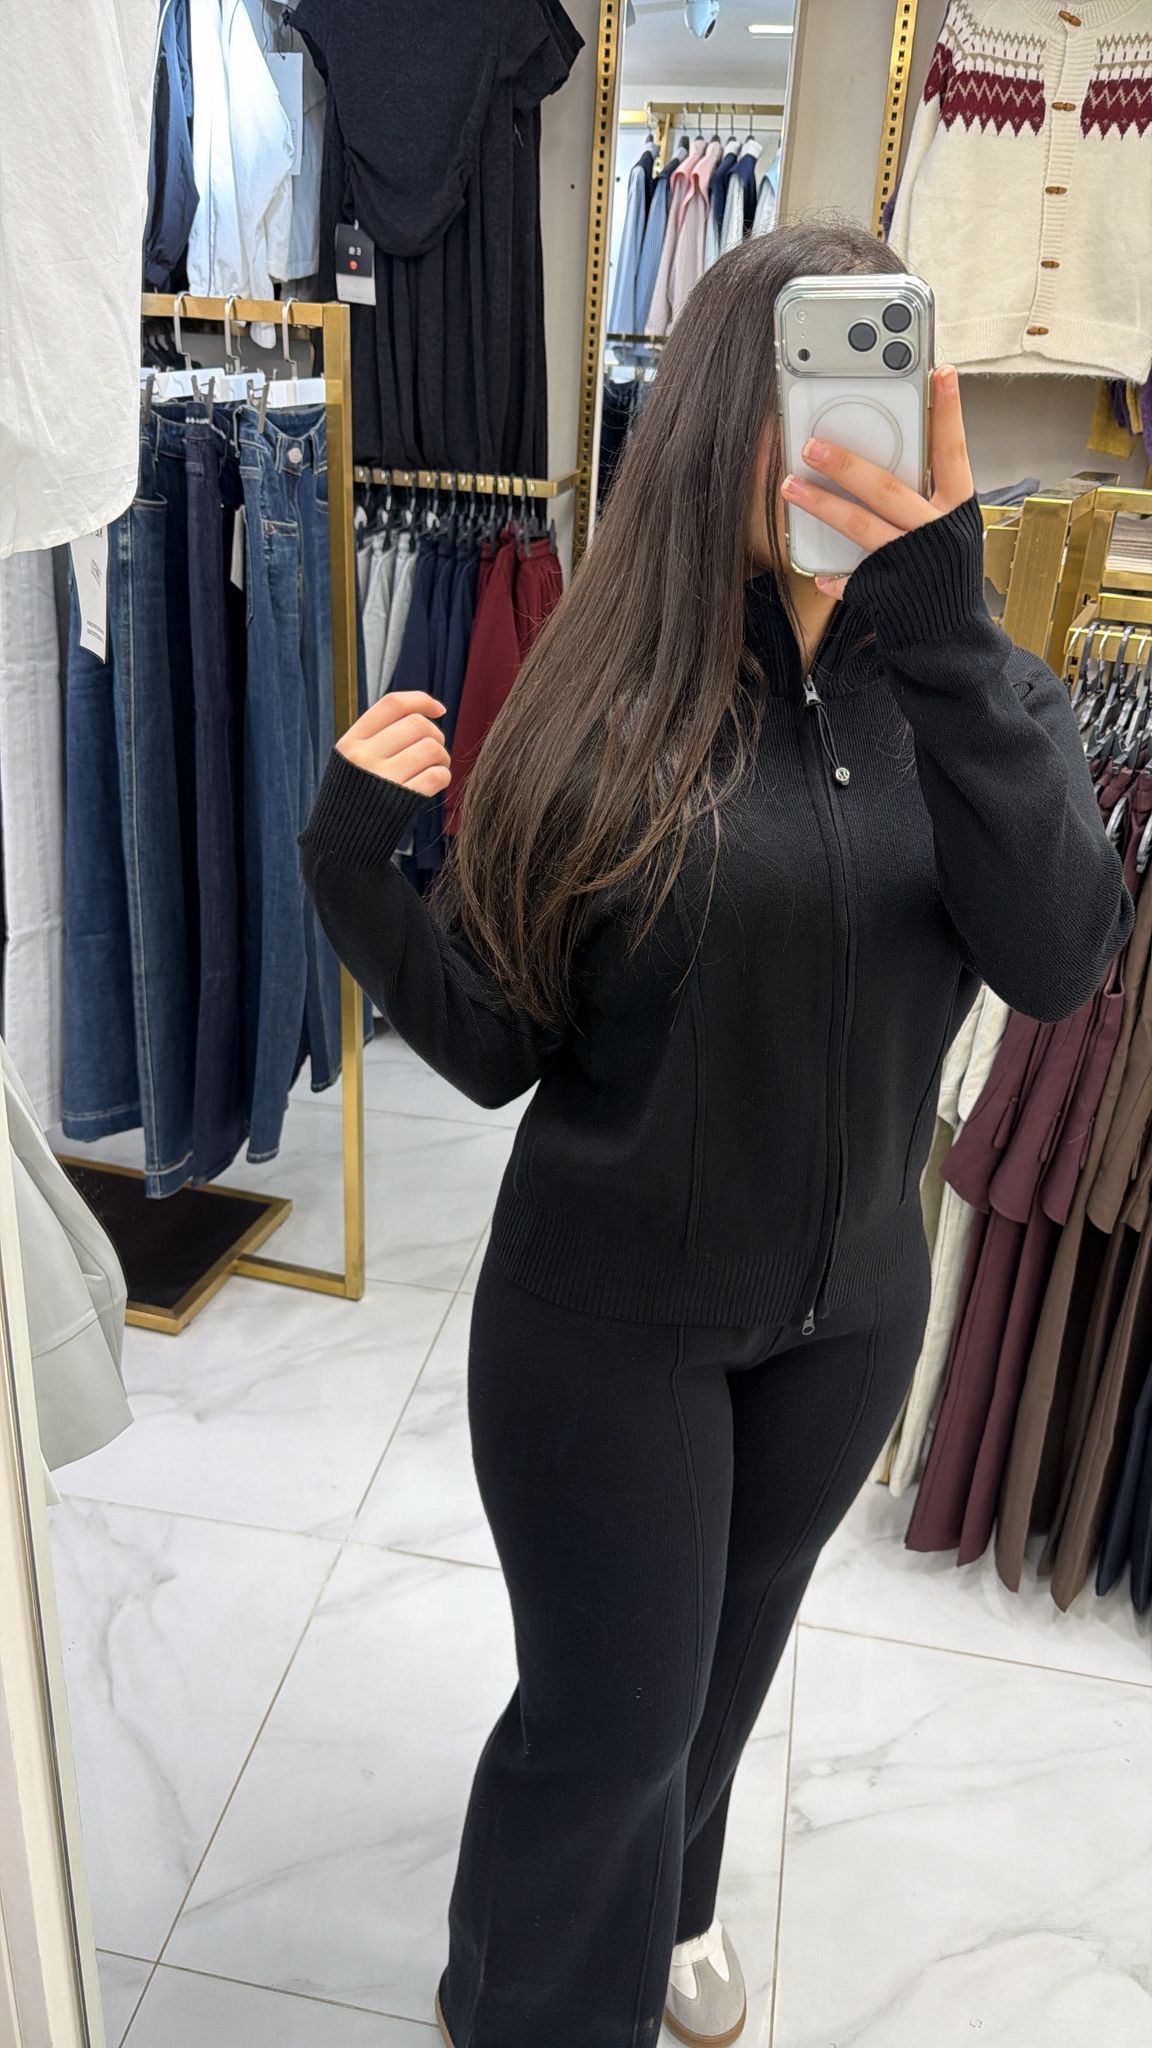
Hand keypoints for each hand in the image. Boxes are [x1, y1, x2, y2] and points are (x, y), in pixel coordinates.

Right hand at [336, 690, 451, 796]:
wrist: (339, 844)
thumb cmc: (353, 798)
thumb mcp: (351, 762)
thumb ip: (377, 737)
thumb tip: (424, 711)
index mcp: (351, 741)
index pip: (392, 704)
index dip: (422, 700)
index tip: (439, 709)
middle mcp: (364, 757)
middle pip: (417, 725)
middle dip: (436, 735)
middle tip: (435, 749)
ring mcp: (381, 780)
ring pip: (430, 749)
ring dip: (442, 756)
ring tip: (437, 766)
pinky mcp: (399, 803)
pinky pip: (436, 776)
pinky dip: (443, 776)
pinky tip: (436, 781)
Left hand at [780, 364, 974, 600]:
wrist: (950, 635)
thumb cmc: (944, 571)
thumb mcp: (950, 527)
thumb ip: (927, 492)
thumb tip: (887, 451)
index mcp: (958, 508)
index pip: (954, 450)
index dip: (949, 411)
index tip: (940, 371)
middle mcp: (936, 532)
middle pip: (887, 488)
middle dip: (846, 464)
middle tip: (811, 443)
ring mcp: (910, 562)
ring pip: (860, 526)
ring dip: (821, 504)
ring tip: (790, 485)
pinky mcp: (887, 592)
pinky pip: (850, 579)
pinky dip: (832, 575)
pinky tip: (816, 569)